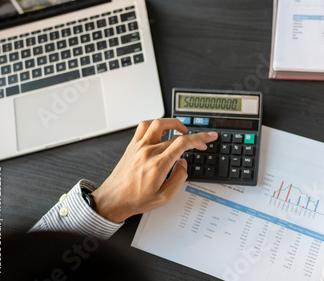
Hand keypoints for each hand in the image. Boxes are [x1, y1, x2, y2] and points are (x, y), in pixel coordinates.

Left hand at [92, 118, 217, 222]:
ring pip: (158, 123)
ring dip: (173, 123)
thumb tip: (184, 164)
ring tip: (181, 130)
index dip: (200, 138)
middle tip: (199, 144)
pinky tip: (161, 130)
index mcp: (158, 164)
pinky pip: (144, 126)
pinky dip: (156, 124)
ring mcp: (139, 146)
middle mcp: (148, 152)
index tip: (209, 137)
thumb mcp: (165, 197)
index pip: (183, 143)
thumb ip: (179, 178)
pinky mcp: (132, 145)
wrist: (113, 199)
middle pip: (175, 135)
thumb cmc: (136, 200)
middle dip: (192, 137)